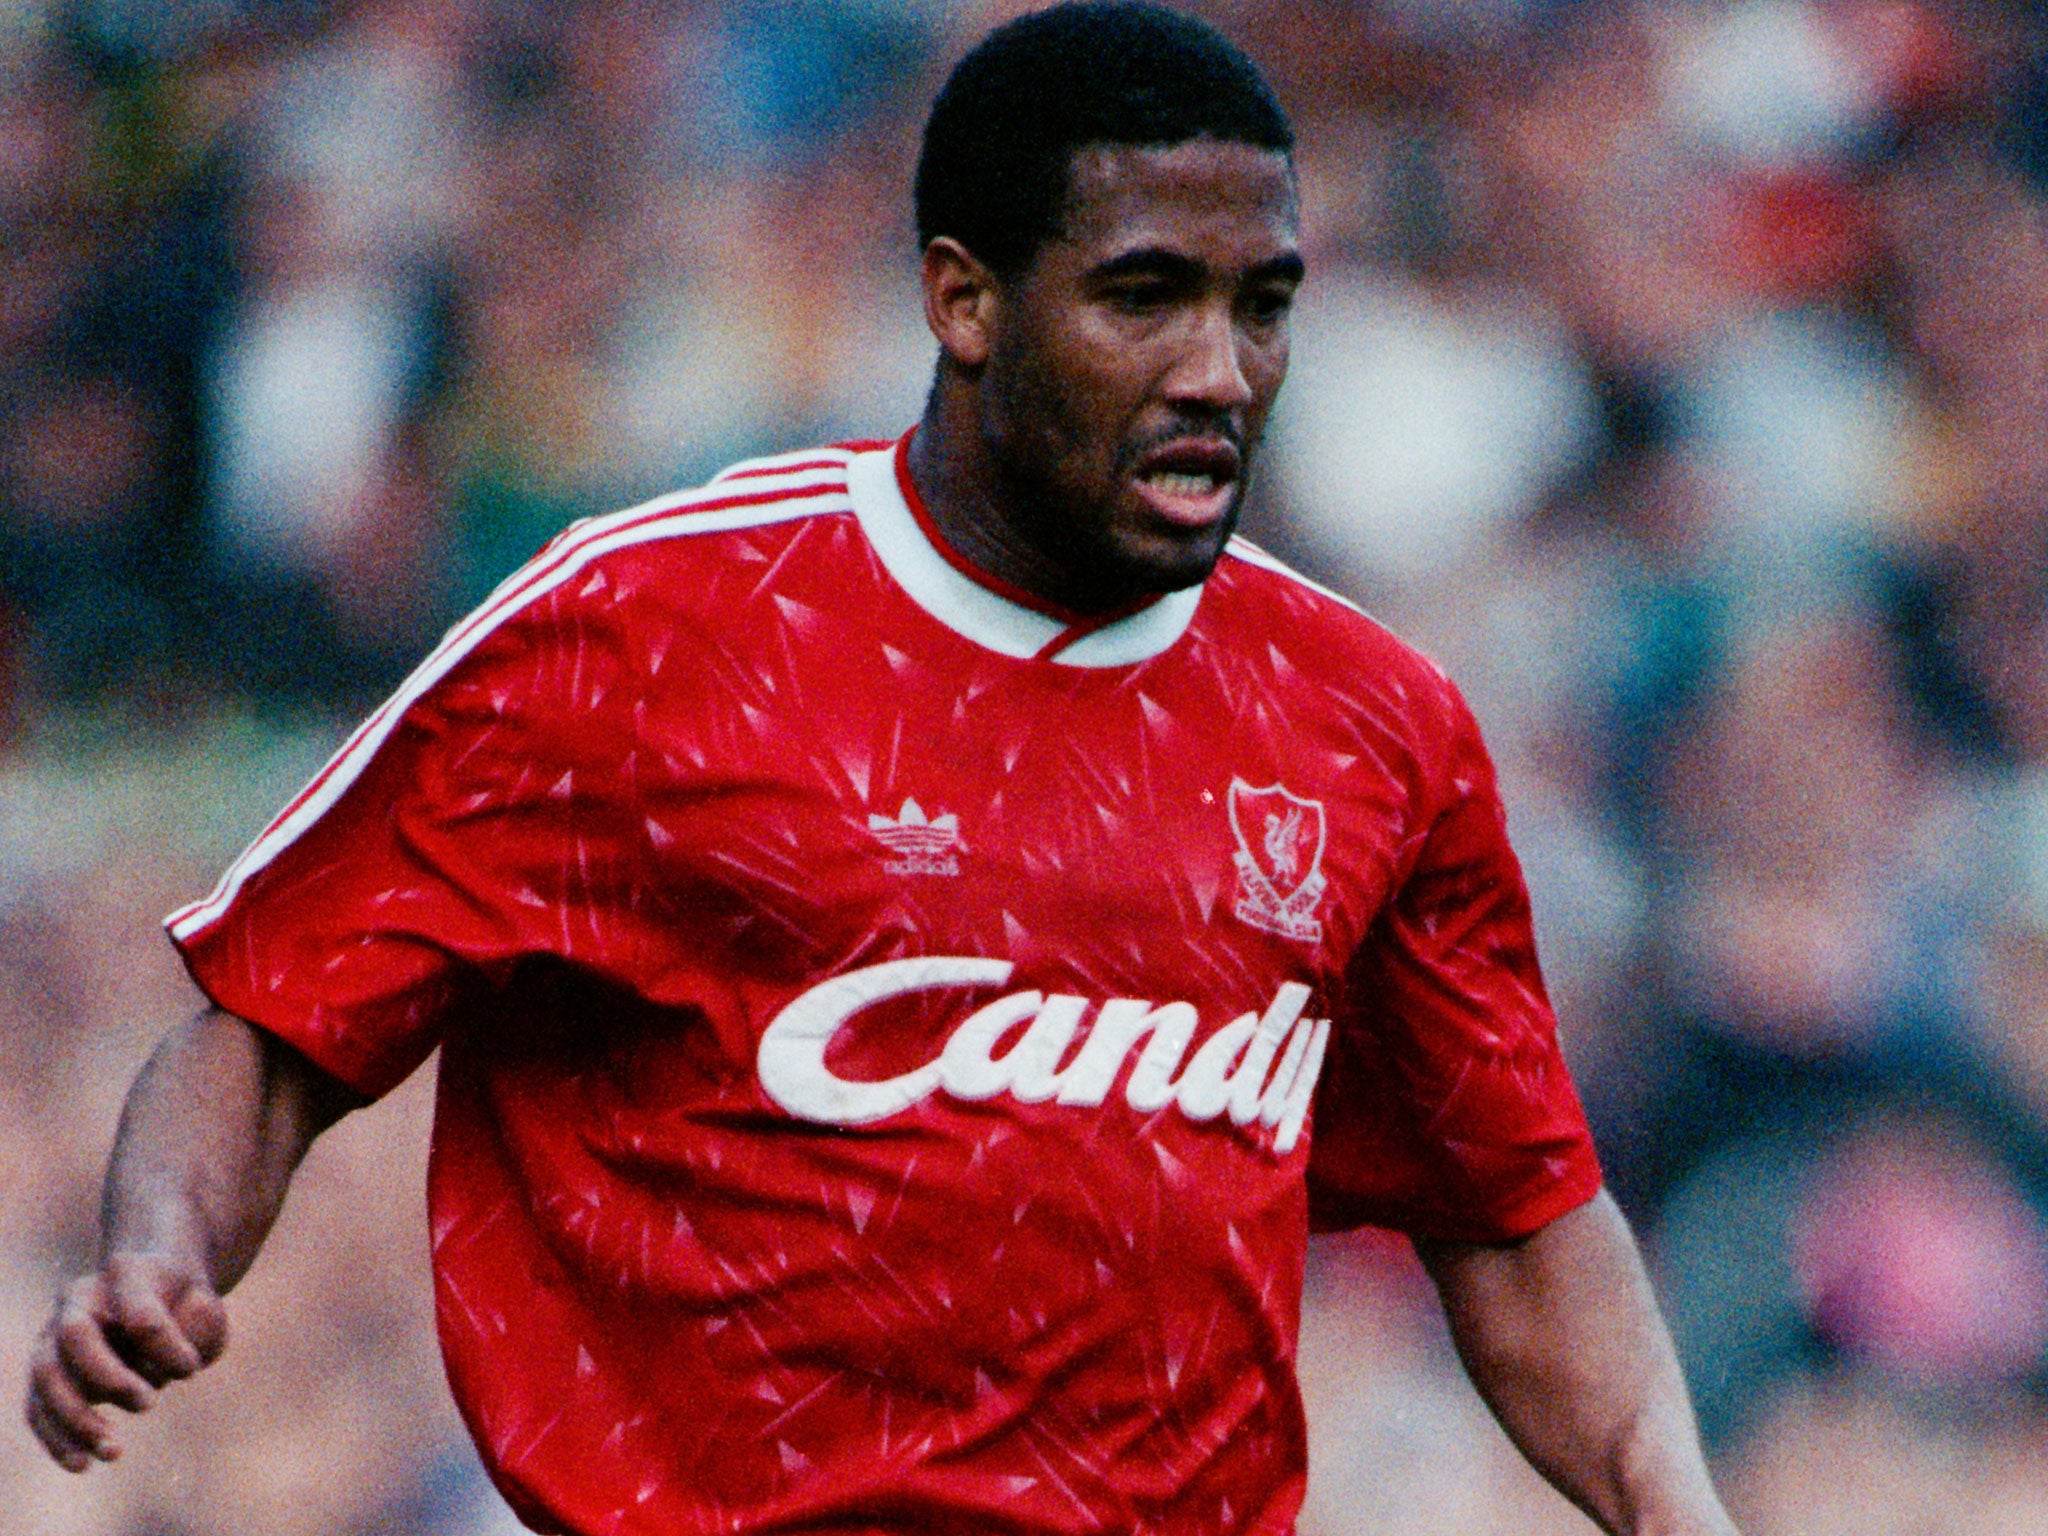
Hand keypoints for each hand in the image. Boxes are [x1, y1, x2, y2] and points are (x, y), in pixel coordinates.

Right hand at [24, 1251, 227, 1470]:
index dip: (165, 1346)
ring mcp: (55, 1332)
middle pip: (74, 1336)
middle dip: (108, 1379)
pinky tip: (82, 1464)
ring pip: (47, 1376)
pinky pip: (38, 1406)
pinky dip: (55, 1437)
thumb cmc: (184, 1304)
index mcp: (126, 1271)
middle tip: (149, 1404)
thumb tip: (165, 1371)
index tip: (192, 1370)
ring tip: (114, 1451)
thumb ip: (196, 1331)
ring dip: (76, 1419)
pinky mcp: (47, 1369)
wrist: (154, 1291)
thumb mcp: (205, 1309)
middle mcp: (80, 1298)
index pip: (139, 1311)